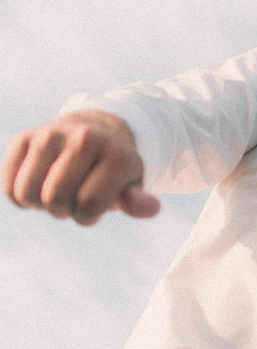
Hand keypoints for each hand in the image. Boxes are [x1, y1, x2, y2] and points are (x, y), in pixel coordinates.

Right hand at [3, 109, 159, 224]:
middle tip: (73, 196)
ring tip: (56, 190)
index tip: (94, 203)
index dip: (87, 214)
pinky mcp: (24, 137)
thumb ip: (139, 202)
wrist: (93, 135)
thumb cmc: (112, 172)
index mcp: (117, 155)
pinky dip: (19, 196)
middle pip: (55, 199)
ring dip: (40, 204)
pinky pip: (8, 186)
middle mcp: (85, 138)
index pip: (88, 205)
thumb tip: (151, 206)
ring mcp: (51, 134)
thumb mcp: (131, 187)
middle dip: (63, 209)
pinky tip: (37, 184)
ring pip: (28, 193)